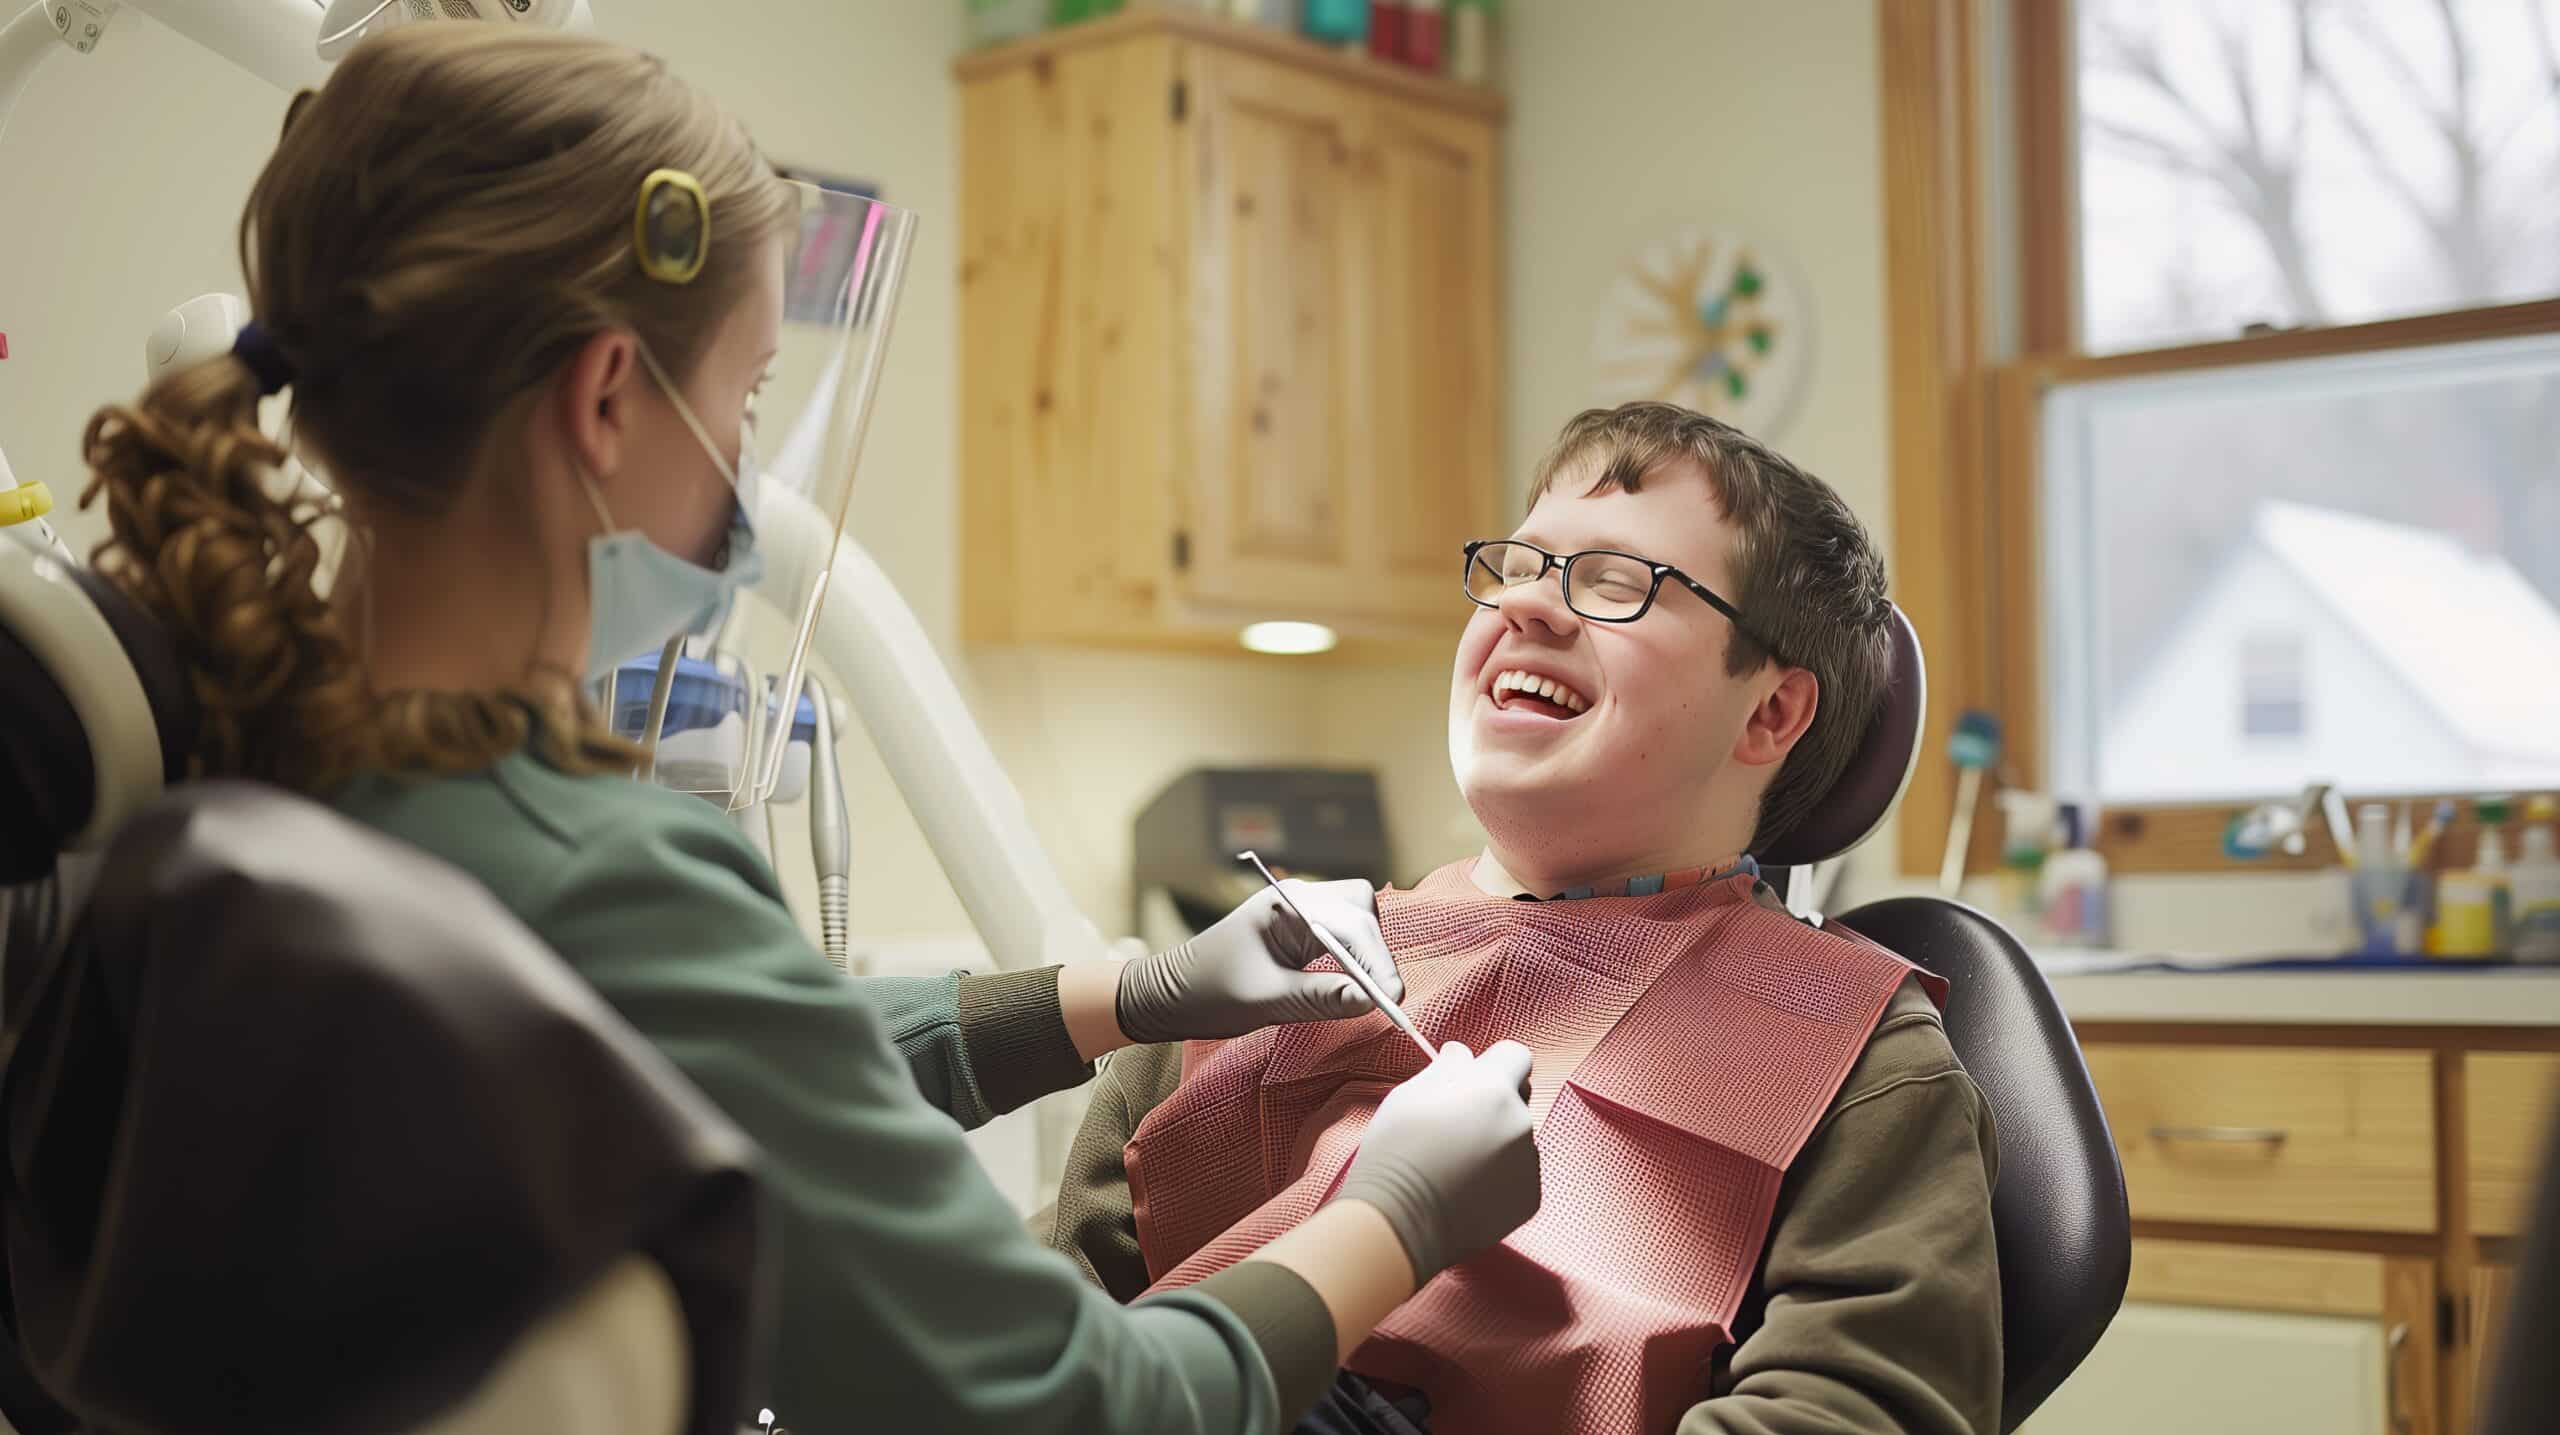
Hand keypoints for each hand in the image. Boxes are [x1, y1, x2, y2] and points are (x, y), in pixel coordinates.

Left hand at [1114, 878, 1402, 1044]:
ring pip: (1357, 920)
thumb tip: (1372, 1000)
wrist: (1167, 995)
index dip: (1378, 962)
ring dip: (1367, 955)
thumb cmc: (1206, 993)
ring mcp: (1298, 912)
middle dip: (1376, 951)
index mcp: (1285, 905)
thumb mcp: (1264, 1000)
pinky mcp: (1299, 931)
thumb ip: (1321, 997)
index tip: (1391, 999)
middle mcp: (1296, 899)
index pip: (1352, 923)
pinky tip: (1349, 988)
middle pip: (1362, 909)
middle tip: (1380, 997)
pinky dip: (1353, 960)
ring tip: (1366, 995)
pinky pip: (1342, 936)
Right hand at [1332, 1040, 1539, 1283]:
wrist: (1397, 1219)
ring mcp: (1528, 1164)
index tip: (1473, 1077)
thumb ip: (1447, 1067)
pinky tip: (1466, 1187)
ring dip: (1497, 1141)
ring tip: (1455, 1163)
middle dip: (1495, 1102)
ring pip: (1518, 1138)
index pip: (1516, 1055)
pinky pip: (1519, 1174)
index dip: (1494, 1063)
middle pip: (1518, 1097)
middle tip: (1456, 1123)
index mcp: (1493, 1088)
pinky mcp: (1529, 1198)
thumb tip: (1461, 1054)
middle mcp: (1520, 1122)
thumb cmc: (1396, 1152)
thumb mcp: (1410, 1094)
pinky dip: (1499, 1177)